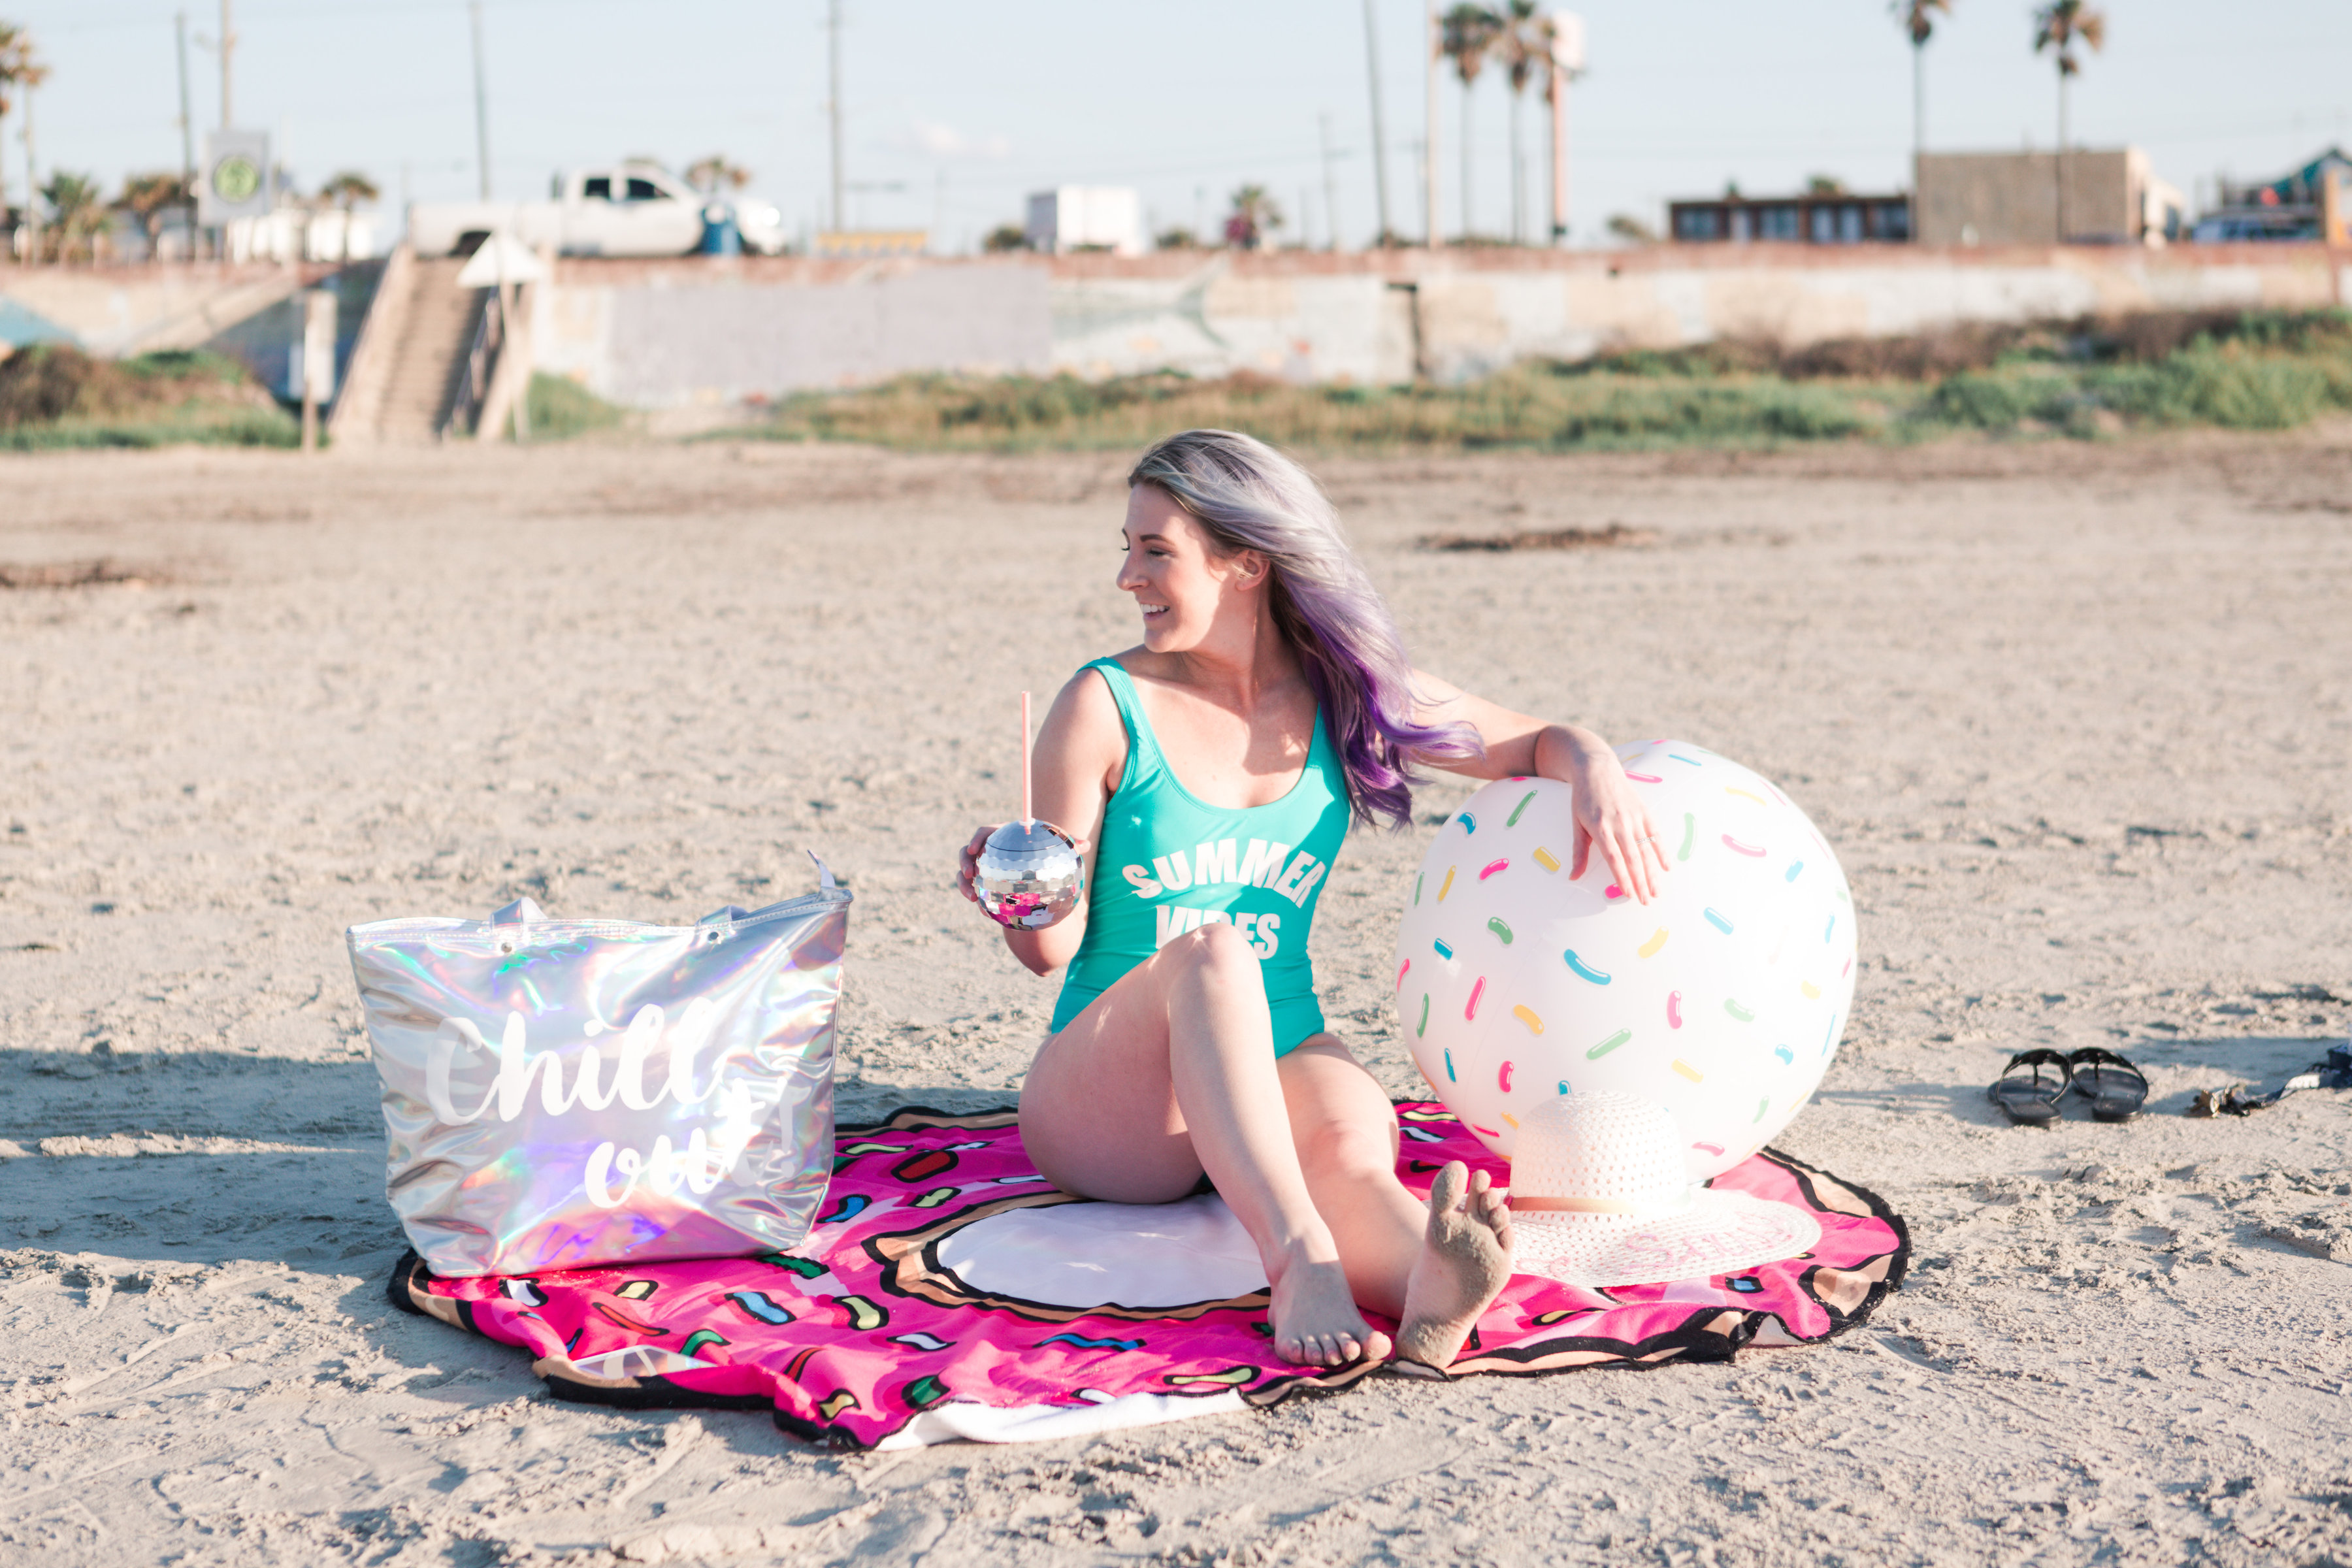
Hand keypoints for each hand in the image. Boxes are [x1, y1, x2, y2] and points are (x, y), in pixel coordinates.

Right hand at [954, 821, 1090, 903]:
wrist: (1034, 874)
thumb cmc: (1045, 855)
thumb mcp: (1054, 849)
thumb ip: (1068, 844)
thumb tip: (1085, 844)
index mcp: (1000, 837)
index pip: (984, 833)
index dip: (976, 839)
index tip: (975, 848)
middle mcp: (987, 852)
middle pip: (967, 853)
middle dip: (963, 863)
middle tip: (969, 874)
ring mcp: (982, 870)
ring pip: (965, 875)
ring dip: (964, 885)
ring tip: (972, 899)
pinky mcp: (983, 886)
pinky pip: (975, 892)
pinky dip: (979, 902)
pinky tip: (985, 913)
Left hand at [1562, 736, 1668, 904]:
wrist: (1597, 769)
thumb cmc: (1583, 799)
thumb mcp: (1576, 823)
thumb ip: (1579, 851)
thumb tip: (1573, 877)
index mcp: (1600, 828)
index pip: (1614, 858)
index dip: (1622, 877)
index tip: (1628, 894)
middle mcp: (1619, 823)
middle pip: (1633, 858)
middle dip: (1640, 882)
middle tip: (1645, 901)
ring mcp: (1634, 817)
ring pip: (1646, 849)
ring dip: (1652, 872)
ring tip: (1656, 891)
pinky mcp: (1644, 811)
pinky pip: (1656, 834)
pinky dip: (1662, 851)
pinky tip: (1666, 867)